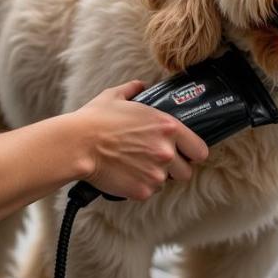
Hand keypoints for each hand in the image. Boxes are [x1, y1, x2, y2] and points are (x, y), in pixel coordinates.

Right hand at [72, 80, 208, 200]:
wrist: (77, 144)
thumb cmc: (95, 119)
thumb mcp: (115, 96)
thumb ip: (133, 89)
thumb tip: (139, 85)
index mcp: (168, 127)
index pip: (200, 150)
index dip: (192, 152)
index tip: (184, 153)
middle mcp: (167, 152)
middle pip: (186, 171)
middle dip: (174, 168)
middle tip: (156, 161)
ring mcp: (155, 174)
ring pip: (166, 182)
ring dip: (155, 177)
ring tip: (136, 167)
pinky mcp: (142, 190)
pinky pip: (148, 191)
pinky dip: (139, 186)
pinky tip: (125, 174)